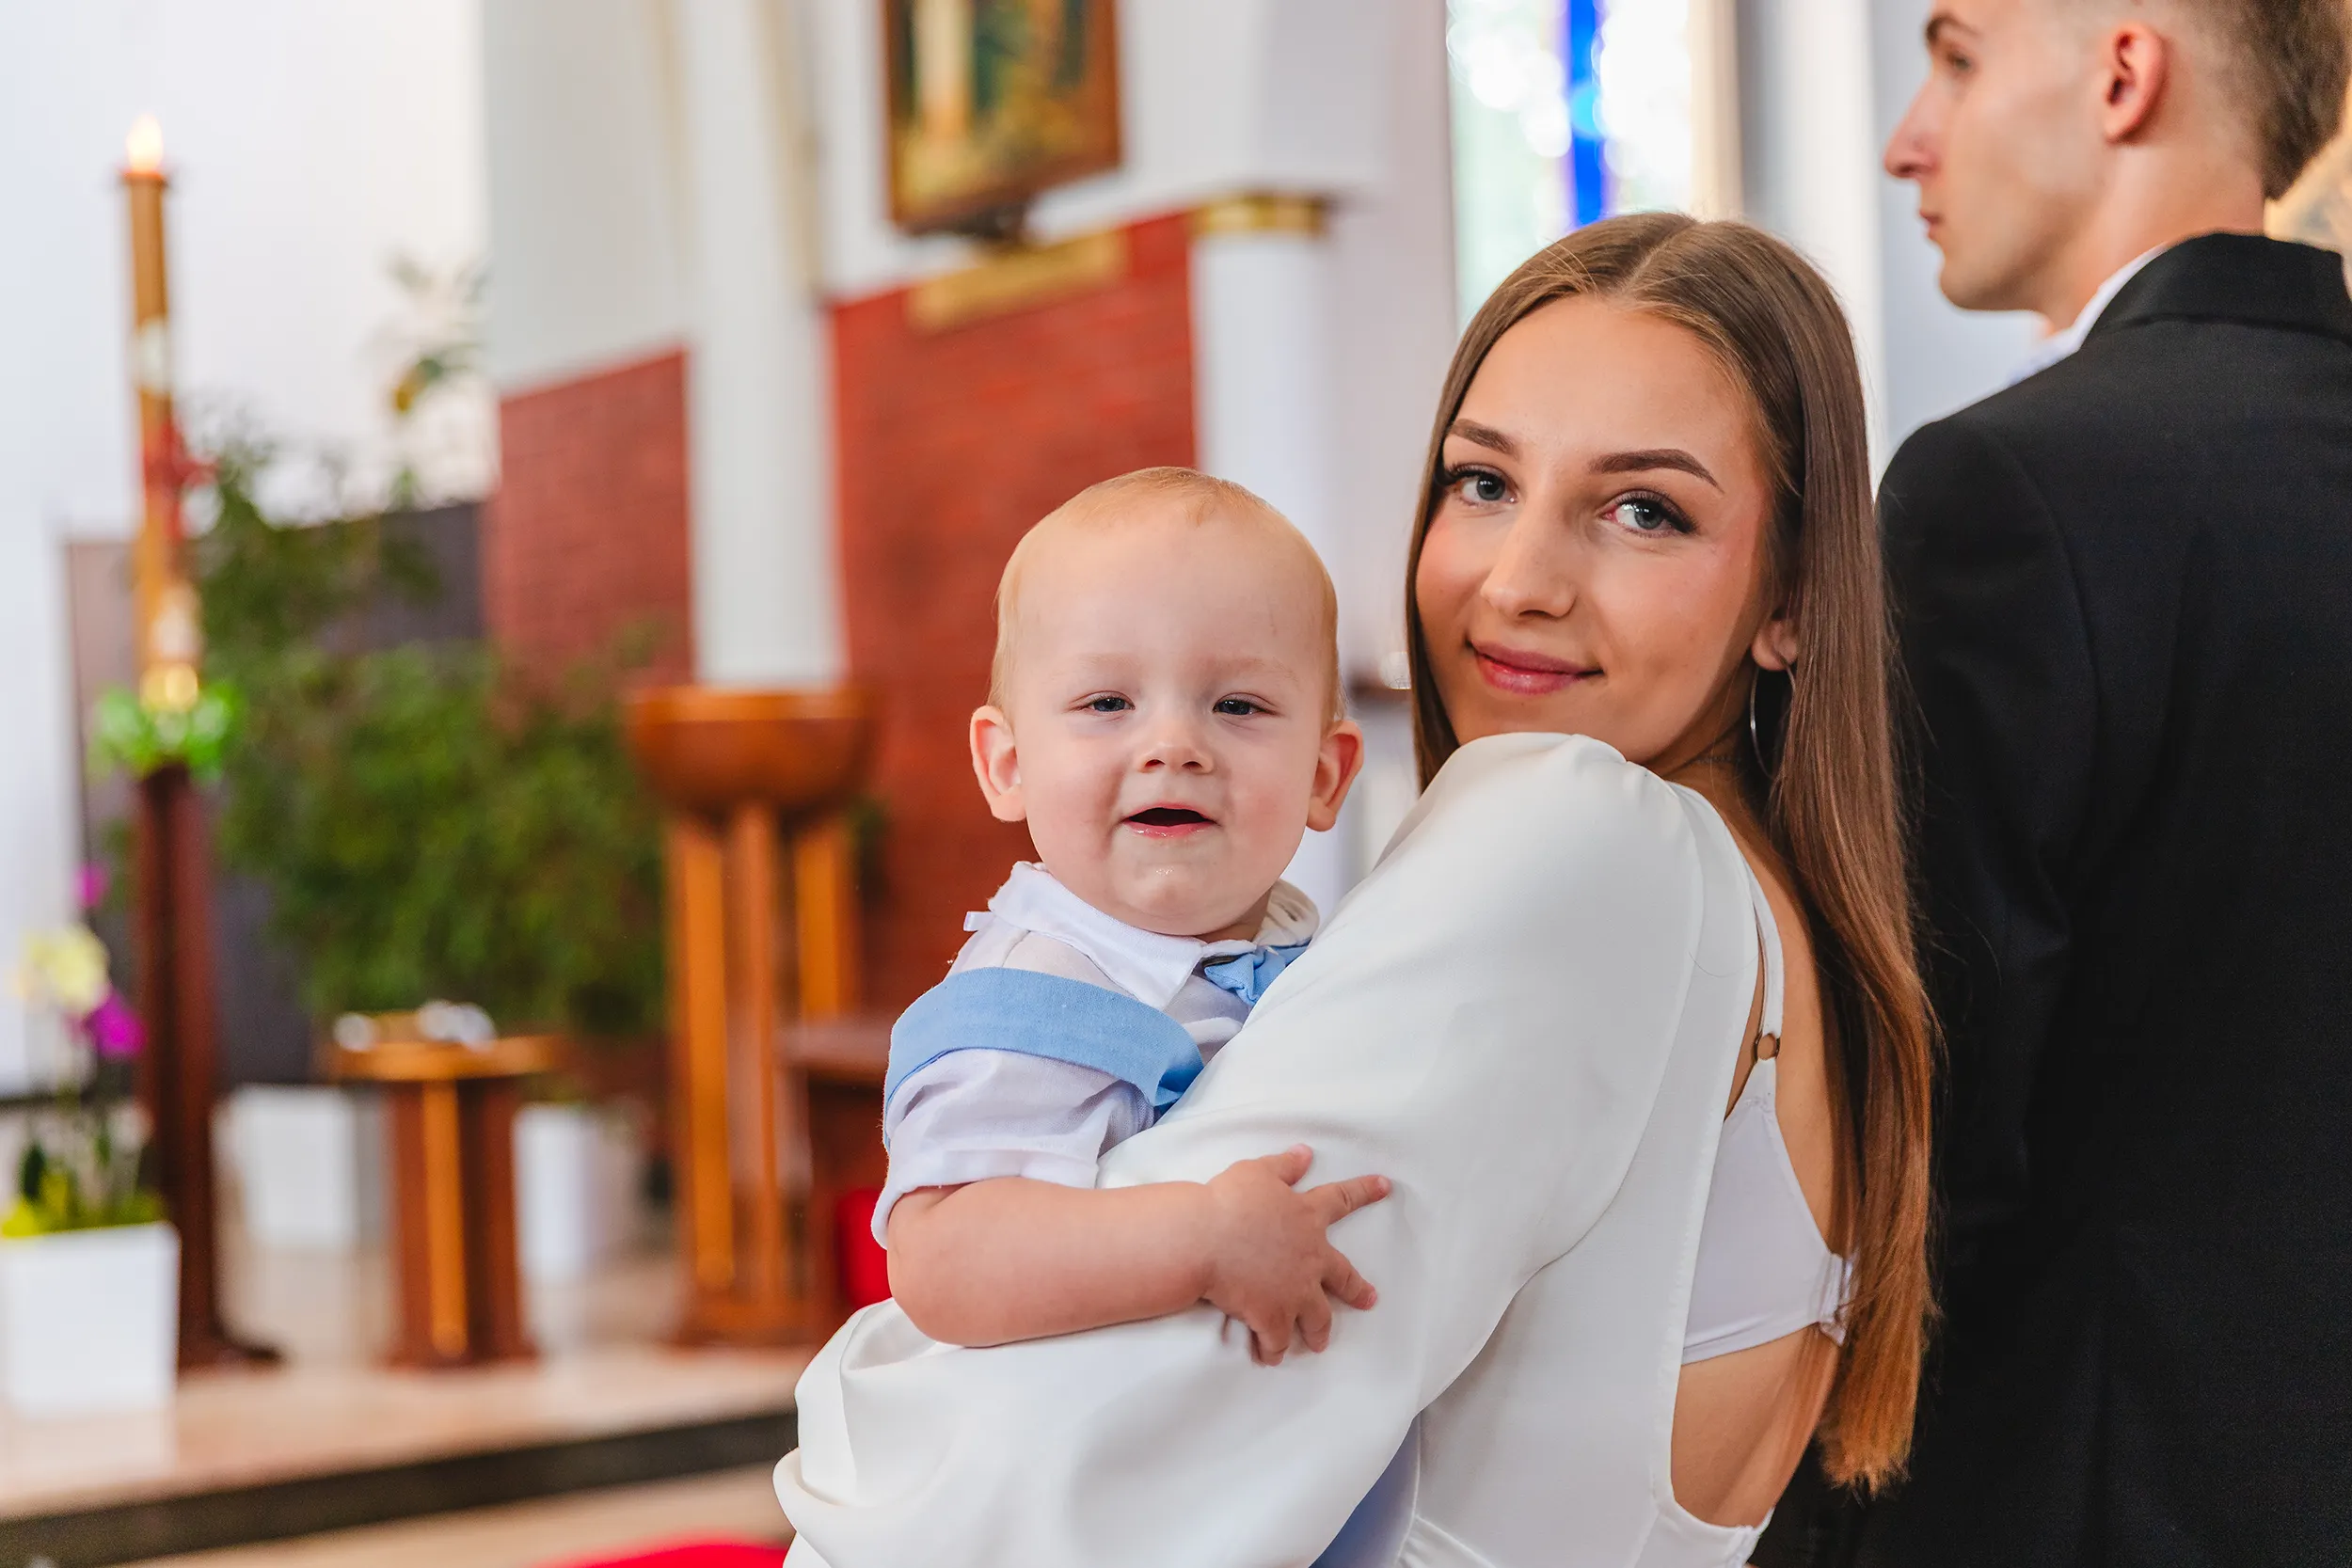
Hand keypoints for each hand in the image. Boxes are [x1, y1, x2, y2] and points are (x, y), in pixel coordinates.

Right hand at [1198, 1145, 1389, 1364]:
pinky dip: (1273, 1350)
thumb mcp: (1256, 1172)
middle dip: (1357, 1290)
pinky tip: (1270, 1357)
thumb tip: (1305, 1152)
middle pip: (1342, 1278)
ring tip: (1319, 1342)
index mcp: (1307, 1217)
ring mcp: (1294, 1292)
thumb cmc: (1228, 1201)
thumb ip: (1283, 1166)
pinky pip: (1277, 1341)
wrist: (1204, 1241)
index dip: (1364, 1190)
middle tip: (1370, 1300)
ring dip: (1318, 1331)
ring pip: (1317, 1318)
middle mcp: (1310, 1258)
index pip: (1342, 1199)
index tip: (1386, 1186)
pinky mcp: (1271, 1317)